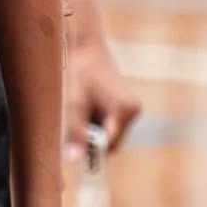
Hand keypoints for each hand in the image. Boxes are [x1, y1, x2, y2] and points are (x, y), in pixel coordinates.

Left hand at [65, 25, 141, 156]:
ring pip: (109, 134)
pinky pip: (109, 125)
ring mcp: (130, 109)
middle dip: (92, 137)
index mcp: (125, 109)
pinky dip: (96, 121)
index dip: (92, 149)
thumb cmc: (80, 71)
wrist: (85, 47)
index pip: (110, 145)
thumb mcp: (74, 102)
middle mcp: (133, 110)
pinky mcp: (124, 107)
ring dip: (92, 128)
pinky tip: (87, 104)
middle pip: (111, 142)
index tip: (75, 150)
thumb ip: (75, 131)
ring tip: (81, 107)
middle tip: (74, 120)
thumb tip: (73, 159)